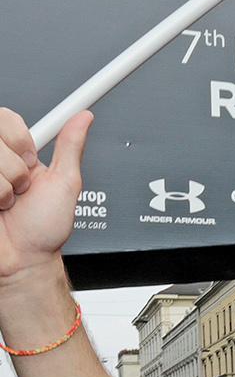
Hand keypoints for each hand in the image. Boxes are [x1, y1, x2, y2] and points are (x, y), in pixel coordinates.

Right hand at [0, 108, 91, 281]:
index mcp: (15, 153)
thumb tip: (83, 117)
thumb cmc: (44, 228)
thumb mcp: (65, 182)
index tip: (30, 159)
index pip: (6, 118)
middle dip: (15, 168)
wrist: (23, 259)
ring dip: (4, 188)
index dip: (19, 140)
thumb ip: (70, 147)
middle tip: (21, 187)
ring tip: (8, 202)